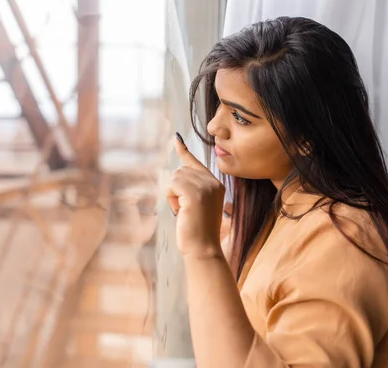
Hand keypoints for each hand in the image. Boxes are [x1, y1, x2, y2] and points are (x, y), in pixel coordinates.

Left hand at [167, 135, 225, 257]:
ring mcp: (206, 186)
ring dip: (172, 194)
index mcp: (216, 185)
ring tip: (183, 211)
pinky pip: (173, 183)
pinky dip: (171, 197)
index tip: (176, 139)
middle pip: (181, 169)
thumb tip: (177, 175)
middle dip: (176, 189)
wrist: (203, 248)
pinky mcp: (196, 193)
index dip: (183, 151)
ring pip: (176, 176)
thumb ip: (192, 188)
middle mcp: (213, 182)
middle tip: (184, 209)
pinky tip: (180, 210)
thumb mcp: (196, 206)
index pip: (195, 163)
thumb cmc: (197, 231)